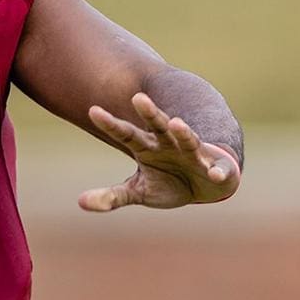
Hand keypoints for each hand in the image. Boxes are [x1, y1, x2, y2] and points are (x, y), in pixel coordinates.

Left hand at [79, 93, 240, 212]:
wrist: (205, 186)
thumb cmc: (169, 184)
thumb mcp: (139, 191)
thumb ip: (112, 195)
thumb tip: (80, 202)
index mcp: (147, 147)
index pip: (126, 133)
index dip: (110, 123)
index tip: (93, 111)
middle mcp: (170, 144)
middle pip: (157, 125)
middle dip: (149, 112)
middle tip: (138, 97)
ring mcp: (194, 154)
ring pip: (188, 139)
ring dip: (183, 133)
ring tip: (176, 123)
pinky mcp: (217, 169)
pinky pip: (218, 169)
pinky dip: (219, 171)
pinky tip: (217, 174)